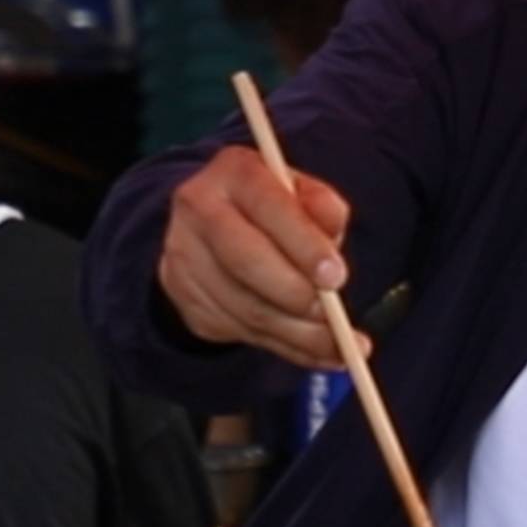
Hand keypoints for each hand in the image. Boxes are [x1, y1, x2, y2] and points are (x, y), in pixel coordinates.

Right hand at [159, 143, 357, 367]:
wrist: (209, 228)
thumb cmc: (271, 208)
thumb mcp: (301, 192)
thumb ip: (323, 205)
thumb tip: (333, 228)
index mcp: (233, 171)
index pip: (268, 206)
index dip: (303, 244)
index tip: (337, 277)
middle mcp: (199, 210)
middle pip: (246, 260)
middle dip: (296, 293)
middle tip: (334, 316)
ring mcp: (185, 258)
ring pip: (245, 306)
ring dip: (299, 333)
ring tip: (342, 345)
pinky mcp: (188, 299)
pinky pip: (243, 332)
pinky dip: (289, 348)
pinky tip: (322, 354)